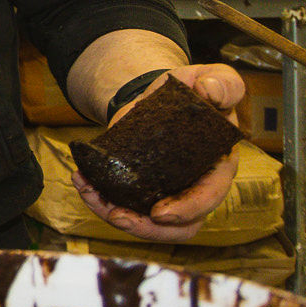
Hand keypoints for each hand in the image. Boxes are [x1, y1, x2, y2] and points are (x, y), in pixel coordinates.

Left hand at [73, 64, 245, 242]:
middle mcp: (195, 186)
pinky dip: (100, 198)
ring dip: (115, 215)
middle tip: (116, 215)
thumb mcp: (211, 78)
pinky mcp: (142, 186)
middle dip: (146, 227)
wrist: (165, 92)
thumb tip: (210, 90)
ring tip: (89, 194)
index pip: (208, 197)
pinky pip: (124, 204)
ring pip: (149, 223)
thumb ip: (222, 83)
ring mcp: (167, 190)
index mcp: (218, 165)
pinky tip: (83, 180)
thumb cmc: (196, 89)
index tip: (159, 213)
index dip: (187, 210)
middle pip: (179, 225)